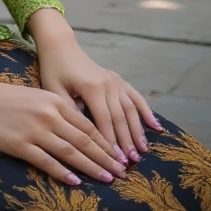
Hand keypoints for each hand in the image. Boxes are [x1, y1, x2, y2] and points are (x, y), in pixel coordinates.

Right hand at [0, 60, 126, 185]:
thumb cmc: (3, 97)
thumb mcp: (35, 97)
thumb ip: (56, 111)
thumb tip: (77, 131)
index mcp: (54, 101)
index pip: (88, 125)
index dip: (106, 142)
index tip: (119, 155)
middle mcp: (49, 114)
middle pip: (85, 140)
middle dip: (106, 157)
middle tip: (123, 172)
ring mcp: (35, 130)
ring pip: (71, 152)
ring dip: (92, 167)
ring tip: (108, 178)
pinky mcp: (20, 144)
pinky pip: (47, 161)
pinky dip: (63, 173)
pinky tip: (76, 182)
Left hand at [28, 10, 161, 164]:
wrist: (61, 46)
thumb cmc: (54, 70)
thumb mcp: (54, 91)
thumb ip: (70, 112)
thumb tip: (84, 136)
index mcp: (92, 88)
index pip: (105, 122)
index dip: (111, 144)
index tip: (116, 163)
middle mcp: (108, 84)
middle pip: (120, 119)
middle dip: (126, 142)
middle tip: (131, 164)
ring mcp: (115, 81)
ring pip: (130, 110)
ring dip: (137, 131)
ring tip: (142, 151)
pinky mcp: (118, 79)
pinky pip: (136, 97)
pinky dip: (146, 111)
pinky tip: (156, 126)